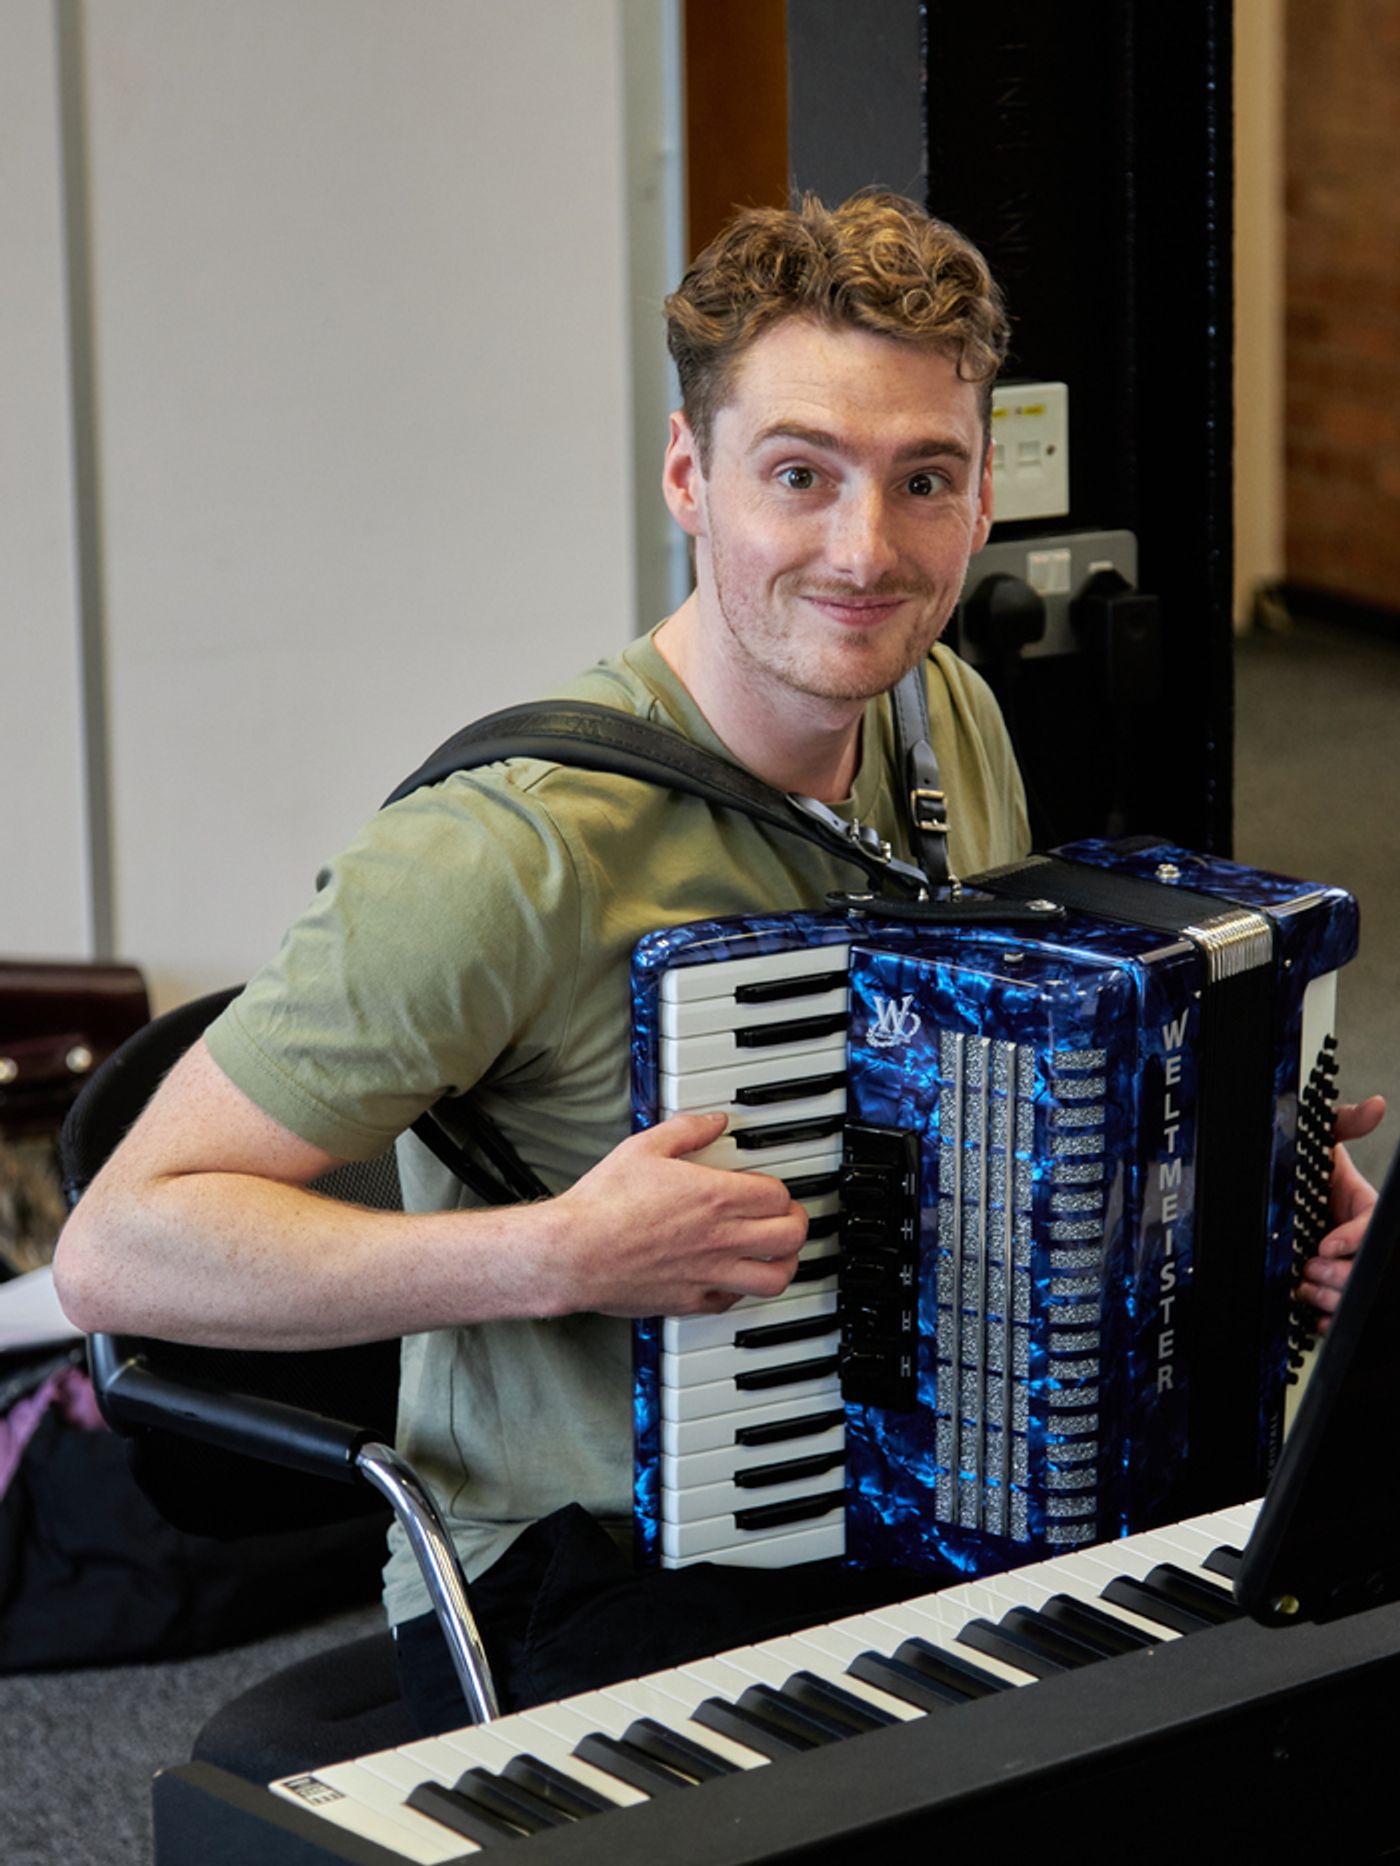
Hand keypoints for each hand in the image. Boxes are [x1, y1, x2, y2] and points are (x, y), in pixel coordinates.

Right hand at [546, 1112, 806, 1317]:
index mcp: (715, 1196)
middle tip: (787, 1218)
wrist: (574, 1253)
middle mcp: (720, 1237)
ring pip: (775, 1278)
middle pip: (789, 1236)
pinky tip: (732, 1277)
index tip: (769, 1190)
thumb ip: (687, 1130)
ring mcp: (709, 1273)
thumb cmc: (603, 1203)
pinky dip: (742, 1290)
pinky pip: (735, 1301)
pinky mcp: (691, 1300)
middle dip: (795, 1224)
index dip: (780, 1191)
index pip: (777, 1196)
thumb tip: (714, 1121)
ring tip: (777, 1255)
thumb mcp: (644, 1148)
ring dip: (784, 1263)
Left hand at [1297, 1095, 1384, 1333]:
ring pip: (1350, 1299)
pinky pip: (1337, 1323)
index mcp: (1369, 1214)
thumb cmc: (1305, 1183)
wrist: (1278, 1214)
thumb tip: (1376, 1105)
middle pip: (1363, 1272)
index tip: (1324, 1245)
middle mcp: (1364, 1248)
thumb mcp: (1319, 1148)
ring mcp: (1350, 1275)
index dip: (1351, 1241)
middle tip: (1310, 1267)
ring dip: (1326, 1298)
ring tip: (1305, 1287)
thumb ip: (1343, 1124)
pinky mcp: (1335, 1302)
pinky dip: (1324, 1323)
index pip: (1372, 1230)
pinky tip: (1311, 1318)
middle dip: (1336, 1275)